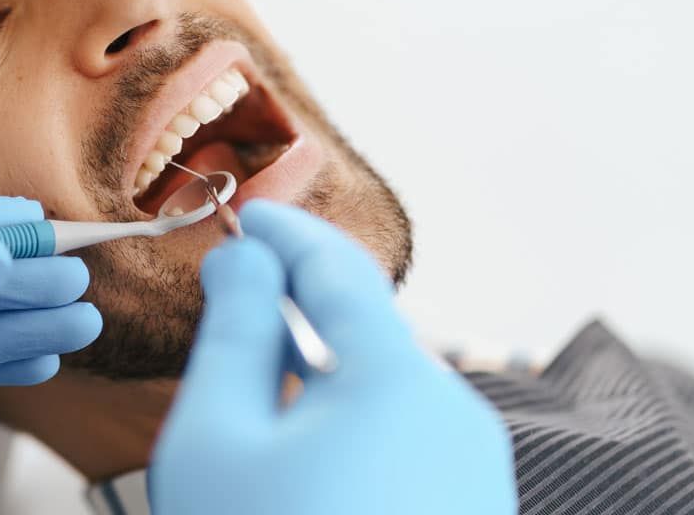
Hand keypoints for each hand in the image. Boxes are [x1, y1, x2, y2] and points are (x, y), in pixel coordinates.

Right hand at [151, 201, 515, 514]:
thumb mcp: (219, 437)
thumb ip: (232, 329)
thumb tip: (246, 260)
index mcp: (398, 380)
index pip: (335, 269)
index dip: (282, 231)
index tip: (242, 209)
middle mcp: (457, 414)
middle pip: (363, 334)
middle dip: (294, 321)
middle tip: (229, 329)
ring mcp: (474, 472)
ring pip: (382, 396)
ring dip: (317, 391)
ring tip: (256, 447)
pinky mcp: (473, 512)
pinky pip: (403, 445)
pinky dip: (348, 439)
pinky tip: (302, 487)